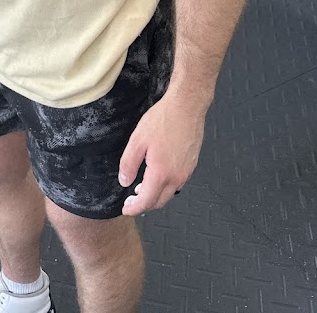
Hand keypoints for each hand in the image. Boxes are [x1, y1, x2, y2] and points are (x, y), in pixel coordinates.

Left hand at [118, 92, 205, 215]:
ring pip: (170, 193)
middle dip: (145, 205)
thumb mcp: (138, 140)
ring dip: (156, 195)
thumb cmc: (163, 120)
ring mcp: (187, 172)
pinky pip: (178, 182)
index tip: (126, 209)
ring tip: (143, 188)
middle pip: (160, 202)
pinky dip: (166, 186)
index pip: (147, 201)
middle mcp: (177, 177)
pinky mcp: (192, 164)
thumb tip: (124, 181)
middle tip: (132, 200)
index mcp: (161, 173)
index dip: (134, 208)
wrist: (187, 106)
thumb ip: (129, 164)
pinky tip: (158, 175)